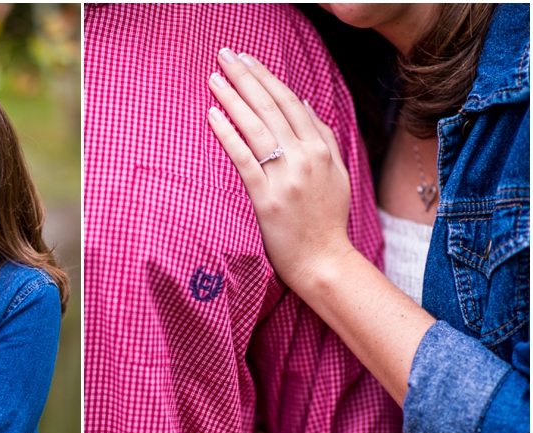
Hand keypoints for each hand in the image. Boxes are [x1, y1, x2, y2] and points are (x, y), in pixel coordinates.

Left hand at [207, 49, 354, 291]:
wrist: (323, 260)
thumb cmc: (327, 220)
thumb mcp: (337, 174)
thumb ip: (324, 138)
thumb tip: (305, 106)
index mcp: (322, 149)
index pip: (290, 102)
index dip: (266, 78)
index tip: (247, 59)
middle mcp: (306, 157)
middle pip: (271, 108)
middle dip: (246, 77)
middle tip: (224, 55)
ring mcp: (287, 177)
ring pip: (256, 128)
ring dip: (232, 99)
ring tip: (213, 78)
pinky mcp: (267, 198)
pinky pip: (243, 159)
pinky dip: (228, 135)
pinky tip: (213, 116)